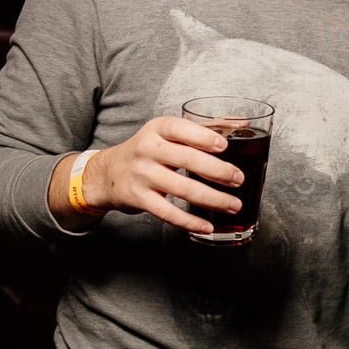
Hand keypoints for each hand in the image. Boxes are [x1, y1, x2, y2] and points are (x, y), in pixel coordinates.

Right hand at [51, 116, 243, 235]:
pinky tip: (208, 225)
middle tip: (238, 179)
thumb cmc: (147, 150)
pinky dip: (190, 221)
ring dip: (213, 199)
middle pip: (188, 160)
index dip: (204, 137)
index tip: (225, 147)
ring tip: (233, 205)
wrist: (107, 173)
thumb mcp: (166, 132)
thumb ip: (202, 128)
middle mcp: (147, 149)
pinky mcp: (138, 198)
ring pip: (183, 189)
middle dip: (218, 171)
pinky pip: (168, 212)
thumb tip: (241, 123)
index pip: (181, 129)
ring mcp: (142, 175)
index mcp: (157, 129)